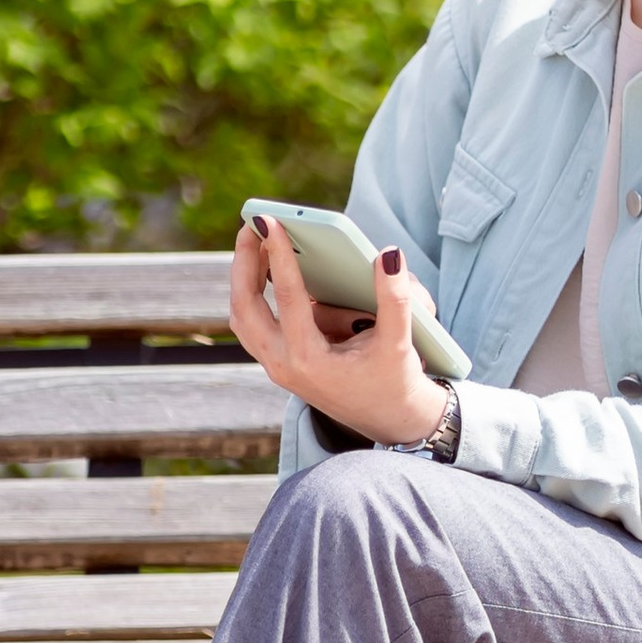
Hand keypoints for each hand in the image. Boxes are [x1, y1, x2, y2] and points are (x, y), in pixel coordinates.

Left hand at [229, 217, 448, 445]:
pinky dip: (251, 293)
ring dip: (243, 277)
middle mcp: (284, 366)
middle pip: (245, 306)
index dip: (279, 256)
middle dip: (244, 262)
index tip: (270, 222)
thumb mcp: (400, 342)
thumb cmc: (394, 381)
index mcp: (311, 361)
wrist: (389, 421)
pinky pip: (250, 323)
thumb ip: (397, 298)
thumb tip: (389, 255)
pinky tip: (266, 268)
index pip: (288, 298)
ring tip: (255, 240)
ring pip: (241, 315)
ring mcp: (276, 366)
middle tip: (251, 224)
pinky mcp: (277, 363)